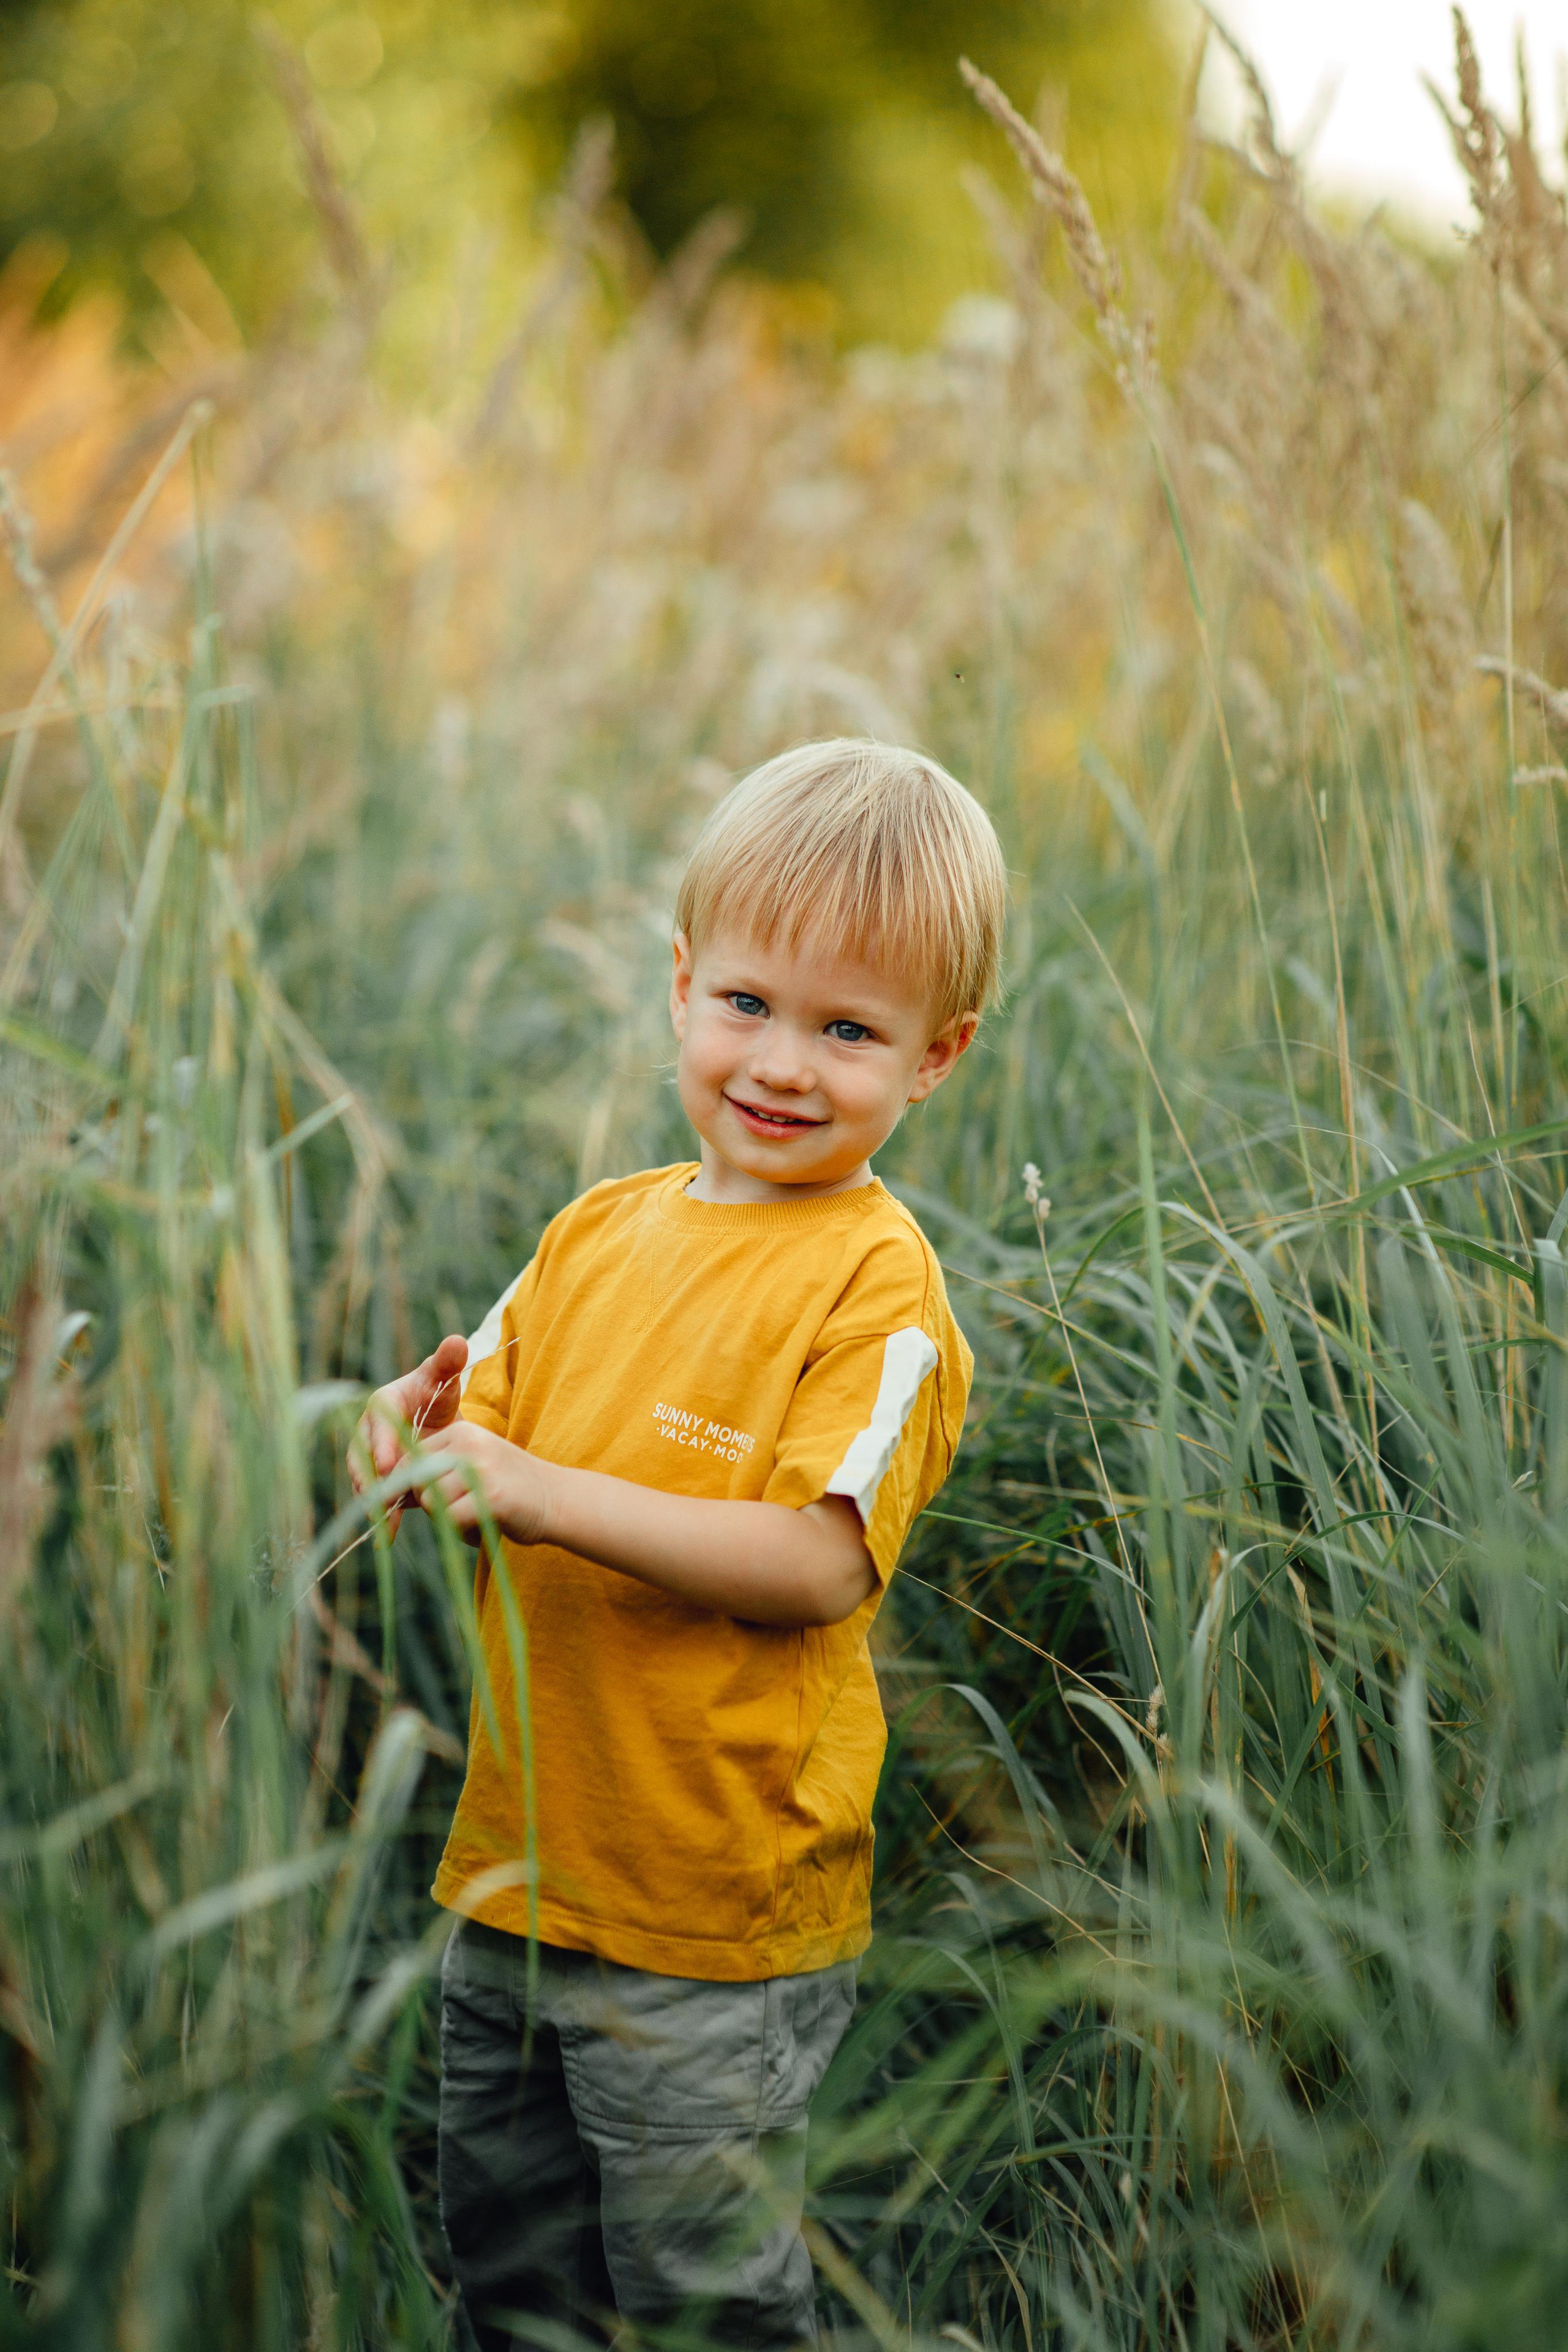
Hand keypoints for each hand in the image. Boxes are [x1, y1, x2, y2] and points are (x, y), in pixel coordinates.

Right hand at [350, 1333, 468, 1531]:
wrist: (435, 1420)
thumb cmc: (437, 1393)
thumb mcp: (444, 1378)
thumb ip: (448, 1362)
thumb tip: (457, 1340)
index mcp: (383, 1403)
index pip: (377, 1422)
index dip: (381, 1443)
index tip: (389, 1463)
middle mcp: (370, 1431)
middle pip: (363, 1456)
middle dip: (371, 1478)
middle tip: (383, 1497)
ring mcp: (371, 1458)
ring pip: (366, 1480)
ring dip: (375, 1501)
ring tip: (386, 1521)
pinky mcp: (380, 1480)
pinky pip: (376, 1497)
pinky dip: (382, 1515)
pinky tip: (389, 1534)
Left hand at [408, 1418, 551, 1547]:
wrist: (558, 1500)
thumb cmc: (508, 1490)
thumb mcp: (471, 1466)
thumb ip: (436, 1471)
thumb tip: (387, 1491)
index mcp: (462, 1432)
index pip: (410, 1460)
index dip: (411, 1486)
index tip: (428, 1501)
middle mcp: (469, 1444)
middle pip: (416, 1481)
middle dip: (429, 1504)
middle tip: (459, 1511)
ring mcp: (480, 1468)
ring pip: (431, 1502)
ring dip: (446, 1520)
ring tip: (474, 1517)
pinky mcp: (491, 1495)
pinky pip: (450, 1520)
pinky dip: (461, 1532)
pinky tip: (481, 1527)